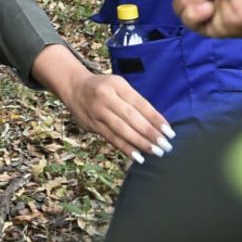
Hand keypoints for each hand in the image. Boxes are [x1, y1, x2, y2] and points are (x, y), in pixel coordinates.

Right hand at [60, 70, 174, 162]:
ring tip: (156, 152)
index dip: (155, 118)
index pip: (139, 104)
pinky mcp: (92, 125)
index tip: (168, 131)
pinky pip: (111, 138)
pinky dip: (125, 148)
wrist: (73, 87)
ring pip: (121, 130)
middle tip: (165, 145)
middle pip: (131, 118)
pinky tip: (138, 156)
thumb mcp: (119, 85)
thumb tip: (156, 123)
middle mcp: (106, 98)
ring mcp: (97, 112)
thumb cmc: (104, 87)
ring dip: (140, 143)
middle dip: (149, 133)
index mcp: (116, 85)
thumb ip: (134, 101)